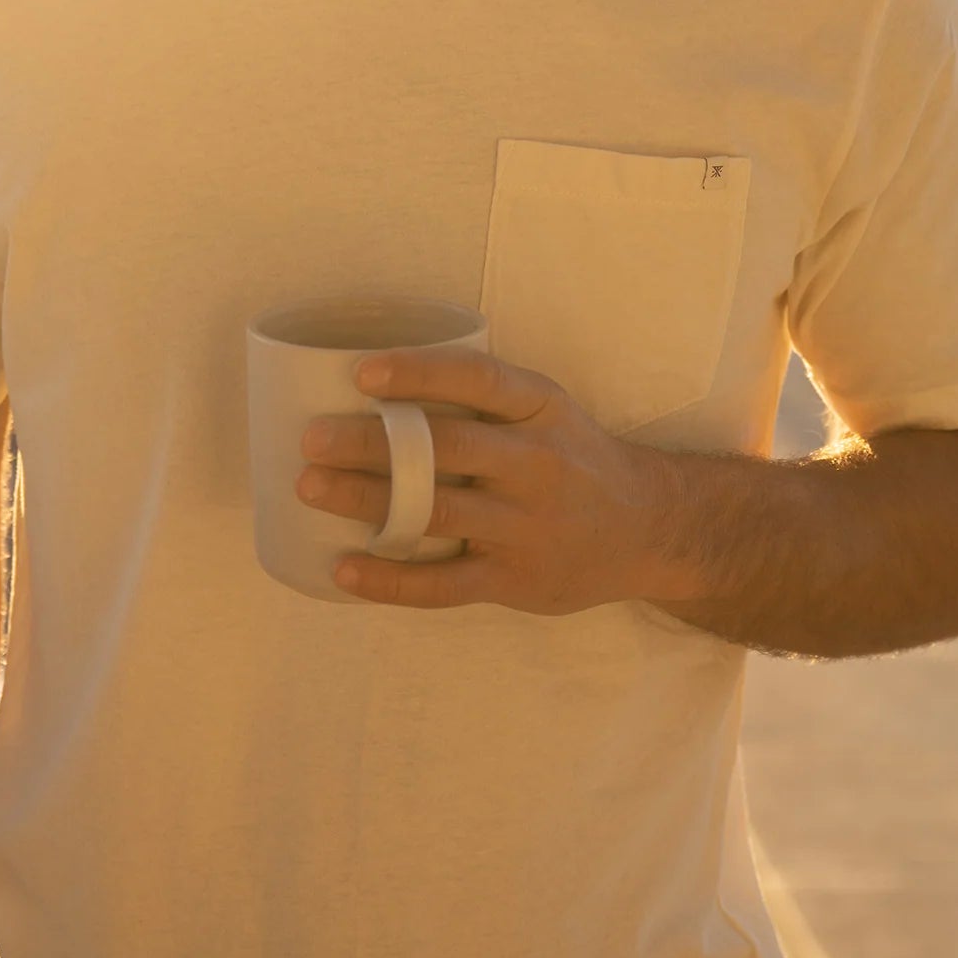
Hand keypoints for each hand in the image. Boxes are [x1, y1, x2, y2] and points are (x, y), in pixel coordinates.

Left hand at [295, 347, 670, 614]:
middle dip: (373, 443)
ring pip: (435, 512)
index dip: (419, 372)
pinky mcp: (516, 580)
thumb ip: (484, 399)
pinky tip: (345, 570)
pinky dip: (390, 580)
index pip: (478, 380)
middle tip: (311, 437)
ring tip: (310, 488)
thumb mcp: (547, 410)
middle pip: (446, 448)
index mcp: (540, 408)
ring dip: (366, 501)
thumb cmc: (573, 457)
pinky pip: (443, 584)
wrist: (647, 528)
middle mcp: (536, 463)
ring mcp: (525, 525)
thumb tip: (375, 382)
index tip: (361, 373)